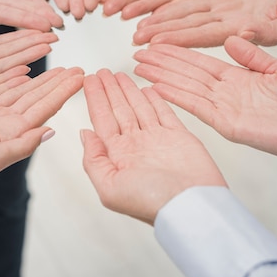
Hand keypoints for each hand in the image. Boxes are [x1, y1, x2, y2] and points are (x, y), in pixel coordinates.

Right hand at [0, 66, 83, 189]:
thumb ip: (23, 144)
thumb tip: (52, 131)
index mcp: (15, 133)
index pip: (46, 106)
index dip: (64, 91)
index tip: (81, 77)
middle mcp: (8, 123)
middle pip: (40, 96)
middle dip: (59, 82)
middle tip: (79, 68)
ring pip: (23, 90)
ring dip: (43, 79)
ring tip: (61, 67)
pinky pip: (1, 88)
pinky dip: (15, 79)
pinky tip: (28, 72)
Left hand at [81, 69, 225, 224]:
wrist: (191, 205)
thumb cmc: (152, 202)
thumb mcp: (110, 188)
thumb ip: (94, 160)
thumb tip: (85, 135)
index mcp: (119, 157)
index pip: (102, 120)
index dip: (95, 99)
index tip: (88, 81)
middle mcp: (136, 146)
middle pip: (118, 110)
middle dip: (109, 90)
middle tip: (101, 72)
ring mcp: (158, 140)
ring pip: (139, 107)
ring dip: (128, 90)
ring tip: (119, 74)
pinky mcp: (179, 136)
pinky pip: (164, 112)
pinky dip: (156, 100)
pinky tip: (146, 88)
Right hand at [134, 37, 276, 168]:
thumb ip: (253, 56)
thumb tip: (233, 38)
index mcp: (237, 77)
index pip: (199, 60)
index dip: (178, 51)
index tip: (157, 41)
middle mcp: (226, 92)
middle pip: (186, 73)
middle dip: (162, 62)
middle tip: (137, 51)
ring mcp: (225, 108)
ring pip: (186, 87)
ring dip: (162, 77)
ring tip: (139, 66)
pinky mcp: (229, 124)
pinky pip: (198, 107)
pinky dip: (177, 97)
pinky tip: (158, 87)